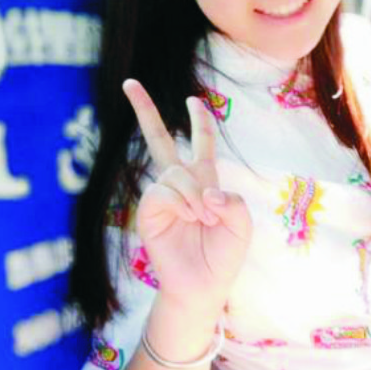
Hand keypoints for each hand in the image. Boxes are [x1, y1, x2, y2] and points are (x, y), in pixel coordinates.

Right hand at [122, 79, 251, 311]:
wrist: (204, 285)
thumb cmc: (224, 255)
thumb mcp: (241, 223)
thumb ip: (231, 200)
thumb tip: (204, 192)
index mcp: (205, 181)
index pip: (201, 143)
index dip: (199, 121)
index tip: (192, 100)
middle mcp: (180, 183)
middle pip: (159, 139)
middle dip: (145, 110)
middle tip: (129, 83)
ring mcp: (162, 196)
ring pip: (175, 174)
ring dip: (193, 193)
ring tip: (204, 218)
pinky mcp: (148, 212)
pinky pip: (163, 191)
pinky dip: (181, 201)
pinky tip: (190, 216)